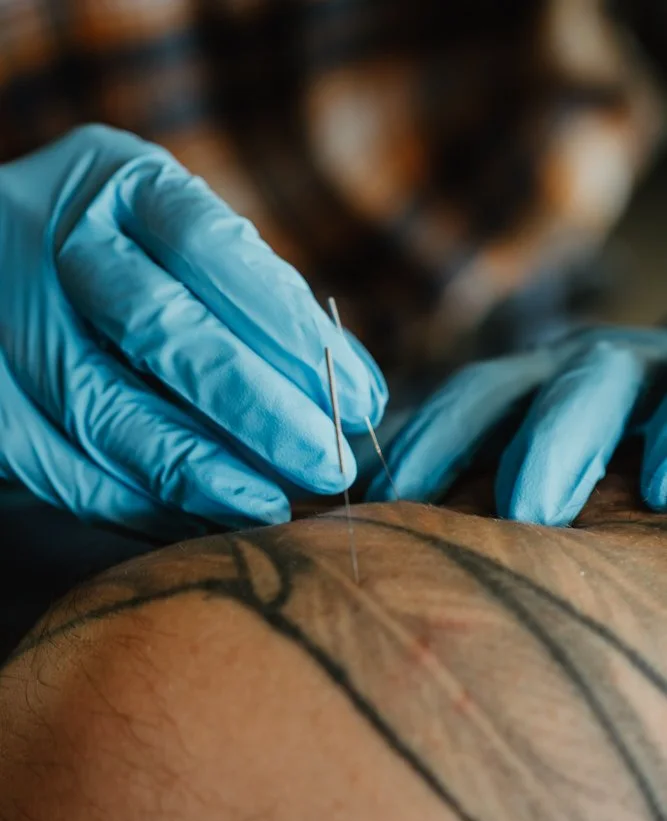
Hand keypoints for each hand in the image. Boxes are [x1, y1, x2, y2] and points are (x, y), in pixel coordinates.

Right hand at [0, 125, 386, 535]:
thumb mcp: (188, 251)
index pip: (211, 245)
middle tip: (328, 464)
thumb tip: (358, 394)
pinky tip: (207, 519)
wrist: (1, 275)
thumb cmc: (133, 265)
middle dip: (257, 410)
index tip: (359, 399)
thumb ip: (270, 307)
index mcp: (114, 181)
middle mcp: (50, 239)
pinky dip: (145, 506)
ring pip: (108, 412)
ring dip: (203, 472)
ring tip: (275, 505)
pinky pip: (69, 473)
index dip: (291, 329)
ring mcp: (6, 320)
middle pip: (160, 329)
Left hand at [367, 327, 666, 524]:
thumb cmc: (613, 457)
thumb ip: (476, 478)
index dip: (414, 443)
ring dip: (559, 442)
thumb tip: (375, 498)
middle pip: (501, 387)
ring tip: (533, 513)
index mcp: (529, 390)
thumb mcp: (547, 461)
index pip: (457, 405)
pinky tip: (660, 494)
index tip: (365, 498)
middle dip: (452, 438)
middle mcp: (574, 370)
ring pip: (597, 381)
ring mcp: (642, 368)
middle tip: (409, 504)